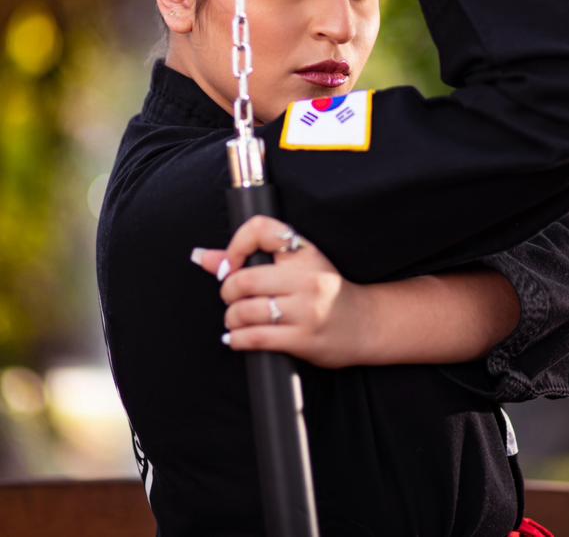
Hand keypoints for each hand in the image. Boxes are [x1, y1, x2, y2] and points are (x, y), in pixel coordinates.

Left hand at [191, 215, 369, 368]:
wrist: (366, 324)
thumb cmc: (326, 293)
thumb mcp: (297, 268)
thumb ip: (249, 259)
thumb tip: (202, 257)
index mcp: (306, 254)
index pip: (262, 230)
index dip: (236, 245)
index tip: (231, 263)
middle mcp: (308, 279)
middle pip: (244, 279)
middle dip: (227, 292)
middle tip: (233, 298)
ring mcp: (307, 310)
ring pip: (245, 311)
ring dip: (231, 319)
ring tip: (238, 321)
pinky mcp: (303, 339)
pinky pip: (254, 338)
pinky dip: (237, 339)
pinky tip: (240, 337)